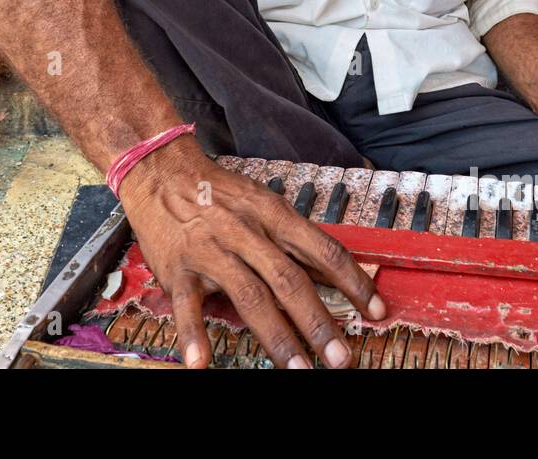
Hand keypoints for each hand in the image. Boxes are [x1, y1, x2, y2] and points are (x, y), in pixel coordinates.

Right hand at [117, 137, 385, 368]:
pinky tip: (202, 362)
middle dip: (318, 322)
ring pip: (249, 295)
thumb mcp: (262, 202)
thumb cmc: (216, 190)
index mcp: (272, 214)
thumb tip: (333, 273)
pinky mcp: (178, 268)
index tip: (376, 310)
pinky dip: (194, 334)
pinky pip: (187, 304)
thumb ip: (293, 239)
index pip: (323, 250)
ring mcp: (211, 251)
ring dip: (276, 336)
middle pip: (289, 280)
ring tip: (297, 368)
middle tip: (340, 357)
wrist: (160, 169)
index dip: (353, 281)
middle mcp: (245, 232)